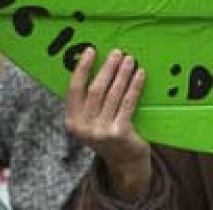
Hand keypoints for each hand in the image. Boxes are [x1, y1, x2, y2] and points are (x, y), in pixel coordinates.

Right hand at [65, 48, 150, 199]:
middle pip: (95, 90)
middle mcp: (82, 127)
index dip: (82, 69)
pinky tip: (140, 74)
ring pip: (113, 94)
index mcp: (71, 121)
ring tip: (130, 60)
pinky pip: (128, 103)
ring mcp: (100, 131)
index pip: (73, 90)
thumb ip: (89, 102)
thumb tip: (97, 66)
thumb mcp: (91, 121)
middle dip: (107, 68)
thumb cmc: (108, 133)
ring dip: (122, 74)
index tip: (91, 51)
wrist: (125, 162)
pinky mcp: (119, 133)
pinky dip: (134, 86)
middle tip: (117, 52)